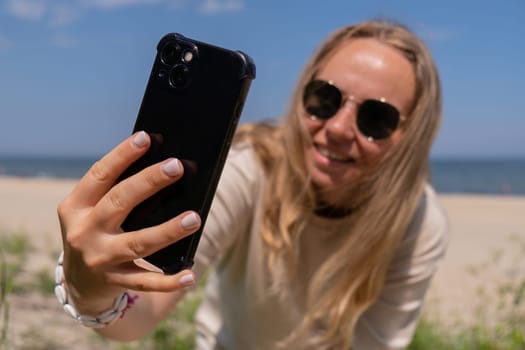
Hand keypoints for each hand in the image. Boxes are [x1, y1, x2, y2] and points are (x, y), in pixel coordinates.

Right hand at [57, 131, 200, 313]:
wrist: (78, 284)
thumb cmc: (96, 232)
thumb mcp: (93, 211)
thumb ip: (117, 192)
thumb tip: (162, 168)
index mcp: (76, 206)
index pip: (99, 175)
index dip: (122, 155)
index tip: (145, 137)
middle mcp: (83, 231)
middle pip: (119, 202)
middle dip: (148, 182)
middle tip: (176, 166)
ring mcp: (99, 259)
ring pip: (137, 242)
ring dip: (167, 230)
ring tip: (194, 218)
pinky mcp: (114, 282)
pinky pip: (146, 281)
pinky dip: (170, 281)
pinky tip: (190, 275)